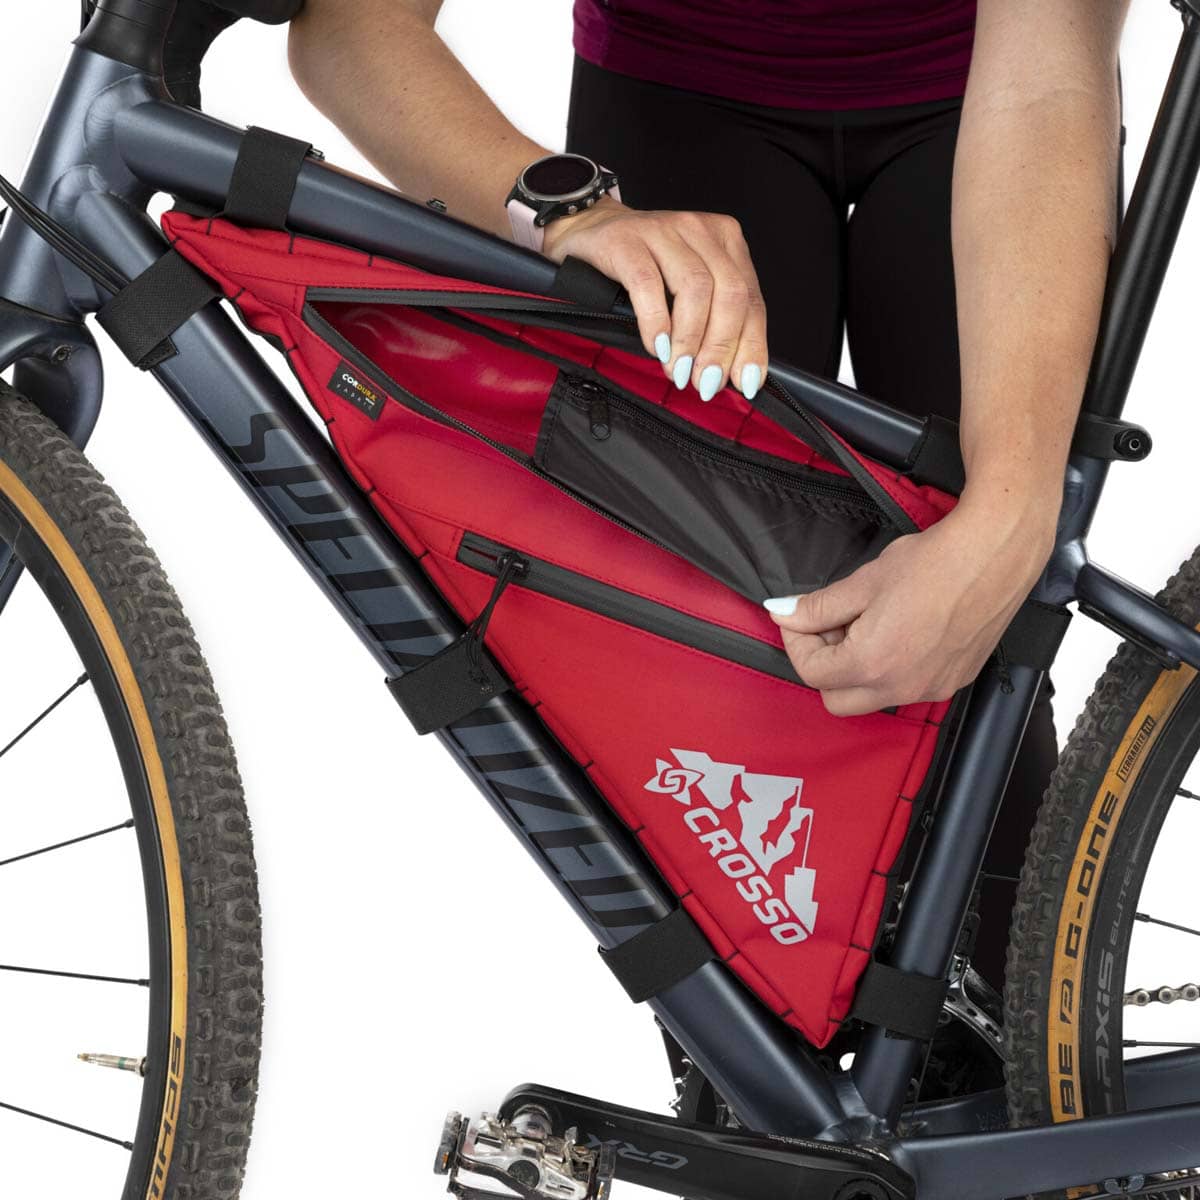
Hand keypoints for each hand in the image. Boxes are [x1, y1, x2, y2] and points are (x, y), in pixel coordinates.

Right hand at [541, 196, 767, 401]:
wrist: (587, 229)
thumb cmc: (641, 264)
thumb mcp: (686, 288)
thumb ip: (712, 321)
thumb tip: (729, 373)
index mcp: (726, 240)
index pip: (751, 299)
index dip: (751, 345)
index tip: (745, 382)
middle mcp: (699, 231)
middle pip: (729, 293)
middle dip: (721, 347)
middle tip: (706, 382)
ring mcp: (663, 231)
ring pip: (695, 288)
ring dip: (690, 340)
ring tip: (679, 370)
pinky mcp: (626, 241)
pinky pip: (648, 285)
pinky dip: (656, 322)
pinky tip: (657, 347)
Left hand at [764, 495, 1056, 715]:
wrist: (994, 554)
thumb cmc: (932, 563)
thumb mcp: (862, 583)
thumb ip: (817, 607)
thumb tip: (781, 613)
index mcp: (872, 664)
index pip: (811, 673)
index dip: (797, 642)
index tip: (799, 618)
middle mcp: (902, 687)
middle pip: (836, 699)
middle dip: (824, 666)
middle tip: (830, 626)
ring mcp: (931, 688)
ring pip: (872, 698)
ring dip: (856, 671)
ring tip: (866, 625)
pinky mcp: (954, 681)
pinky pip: (907, 689)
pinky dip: (890, 670)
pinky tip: (898, 631)